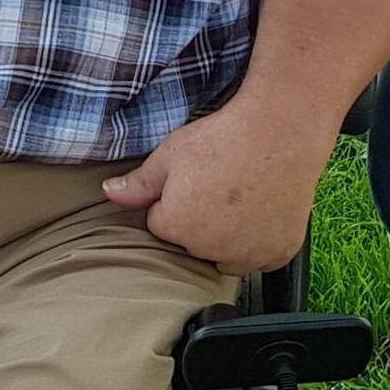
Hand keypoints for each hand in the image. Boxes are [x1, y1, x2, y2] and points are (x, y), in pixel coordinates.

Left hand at [102, 95, 334, 276]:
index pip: (161, 225)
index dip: (174, 201)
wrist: (281, 130)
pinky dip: (259, 243)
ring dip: (227, 239)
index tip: (194, 179)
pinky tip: (261, 211)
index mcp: (176, 227)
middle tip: (219, 185)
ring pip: (225, 256)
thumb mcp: (171, 153)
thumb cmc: (224, 137)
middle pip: (193, 243)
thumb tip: (108, 195)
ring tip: (240, 198)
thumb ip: (138, 183)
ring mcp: (248, 255)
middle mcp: (211, 250)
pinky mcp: (278, 254)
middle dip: (199, 221)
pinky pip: (259, 259)